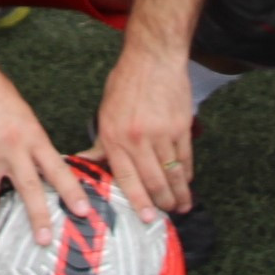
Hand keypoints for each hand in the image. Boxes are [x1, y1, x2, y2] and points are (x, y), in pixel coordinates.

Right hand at [0, 60, 76, 243]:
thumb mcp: (25, 116)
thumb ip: (34, 144)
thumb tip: (46, 170)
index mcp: (32, 136)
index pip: (57, 168)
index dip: (71, 191)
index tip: (84, 212)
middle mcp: (11, 147)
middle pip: (27, 186)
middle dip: (37, 215)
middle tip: (45, 240)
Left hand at [86, 48, 193, 219]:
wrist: (153, 57)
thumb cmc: (126, 82)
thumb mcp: (106, 111)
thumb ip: (102, 142)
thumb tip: (87, 161)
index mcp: (115, 136)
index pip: (127, 177)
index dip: (138, 201)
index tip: (146, 217)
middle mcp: (137, 138)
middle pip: (153, 180)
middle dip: (161, 202)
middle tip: (166, 214)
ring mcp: (161, 133)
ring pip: (172, 173)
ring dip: (178, 193)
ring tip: (182, 205)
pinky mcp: (181, 127)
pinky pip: (185, 158)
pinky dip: (187, 173)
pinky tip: (186, 182)